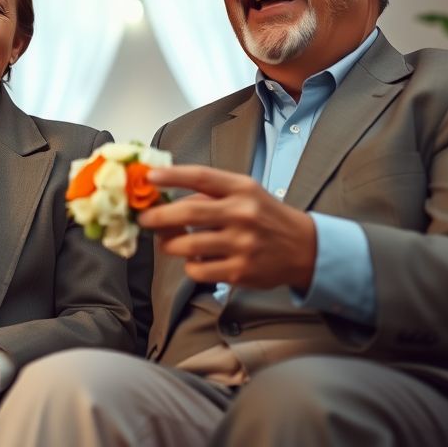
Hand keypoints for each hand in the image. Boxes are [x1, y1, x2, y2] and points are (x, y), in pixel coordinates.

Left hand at [140, 165, 316, 291]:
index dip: (172, 176)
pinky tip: (196, 259)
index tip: (150, 176)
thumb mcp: (246, 193)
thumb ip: (211, 192)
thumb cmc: (265, 216)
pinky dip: (189, 265)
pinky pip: (197, 269)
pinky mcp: (239, 271)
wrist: (304, 248)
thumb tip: (166, 196)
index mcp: (242, 189)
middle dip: (157, 216)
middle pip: (188, 213)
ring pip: (187, 245)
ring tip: (169, 241)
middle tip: (143, 218)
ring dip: (169, 244)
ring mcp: (241, 245)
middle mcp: (242, 214)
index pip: (202, 177)